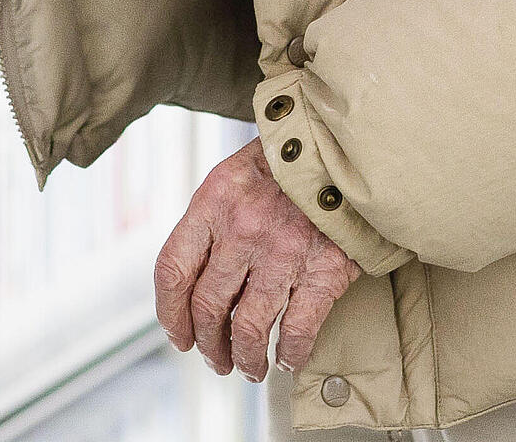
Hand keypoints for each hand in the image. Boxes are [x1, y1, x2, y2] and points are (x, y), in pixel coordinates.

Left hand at [155, 140, 359, 382]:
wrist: (344, 147)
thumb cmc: (285, 165)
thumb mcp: (235, 176)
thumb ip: (212, 223)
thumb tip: (195, 283)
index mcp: (214, 201)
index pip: (173, 269)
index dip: (170, 314)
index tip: (179, 337)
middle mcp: (243, 227)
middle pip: (208, 307)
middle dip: (209, 345)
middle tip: (217, 359)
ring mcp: (283, 250)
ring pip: (248, 328)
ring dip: (246, 358)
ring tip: (251, 367)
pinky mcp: (323, 269)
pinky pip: (296, 330)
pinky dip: (289, 353)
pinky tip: (287, 358)